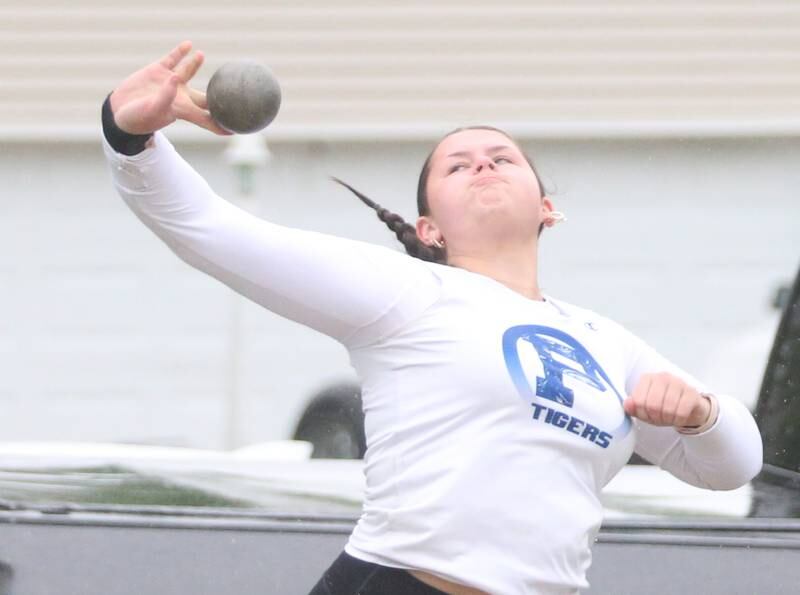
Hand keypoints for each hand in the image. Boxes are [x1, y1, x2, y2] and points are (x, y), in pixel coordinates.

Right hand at [109, 40, 230, 135]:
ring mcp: (170, 82)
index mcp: (184, 110)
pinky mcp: (158, 71)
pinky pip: (172, 59)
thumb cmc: (138, 117)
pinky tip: (188, 45)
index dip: (222, 123)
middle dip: (218, 95)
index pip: (208, 118)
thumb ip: (166, 95)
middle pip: (205, 94)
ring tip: (200, 54)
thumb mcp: (153, 109)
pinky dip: (180, 52)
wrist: (119, 110)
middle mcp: (181, 96)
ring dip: (195, 63)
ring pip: (188, 71)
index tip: (238, 127)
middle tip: (233, 89)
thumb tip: (176, 78)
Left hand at [623, 372, 711, 428]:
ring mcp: (678, 383)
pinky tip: (679, 417)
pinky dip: (679, 419)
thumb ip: (634, 407)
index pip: (638, 400)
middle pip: (652, 405)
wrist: (690, 408)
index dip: (642, 413)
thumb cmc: (665, 406)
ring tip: (670, 418)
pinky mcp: (692, 392)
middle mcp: (662, 377)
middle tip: (660, 419)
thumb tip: (627, 404)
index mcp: (647, 379)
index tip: (647, 416)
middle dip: (656, 417)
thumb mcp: (646, 409)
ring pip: (667, 408)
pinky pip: (682, 411)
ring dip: (668, 419)